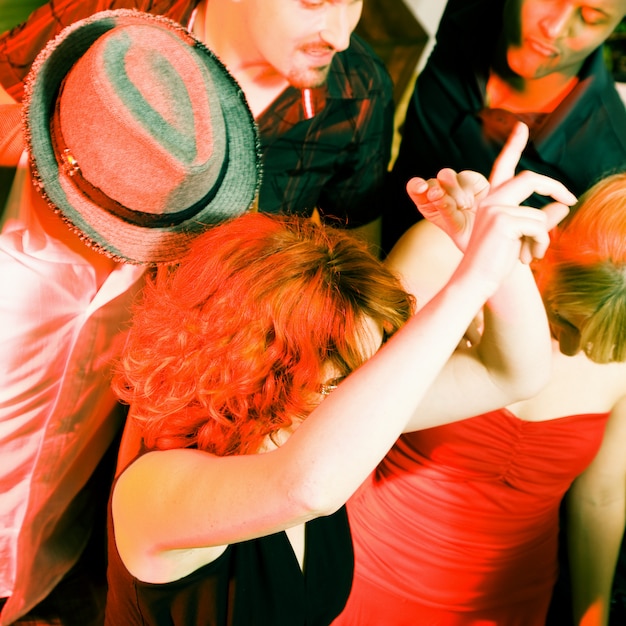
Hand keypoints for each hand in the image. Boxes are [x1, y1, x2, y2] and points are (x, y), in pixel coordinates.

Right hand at [406, 122, 576, 259]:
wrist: (475, 280)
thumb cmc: (495, 262)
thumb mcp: (521, 238)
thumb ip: (540, 220)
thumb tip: (564, 206)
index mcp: (490, 201)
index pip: (504, 168)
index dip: (513, 146)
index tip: (521, 127)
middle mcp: (490, 200)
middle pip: (531, 179)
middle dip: (555, 187)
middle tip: (570, 199)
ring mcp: (495, 208)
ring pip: (538, 213)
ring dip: (543, 237)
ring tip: (531, 255)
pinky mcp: (502, 221)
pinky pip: (539, 226)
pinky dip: (541, 244)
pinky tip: (528, 256)